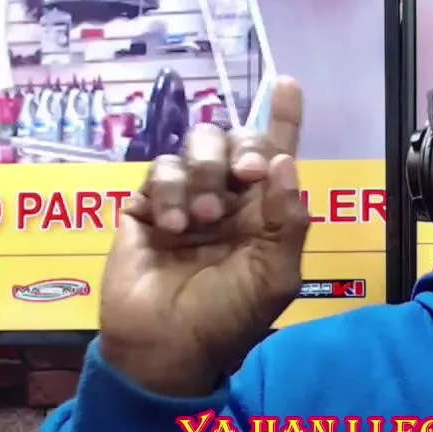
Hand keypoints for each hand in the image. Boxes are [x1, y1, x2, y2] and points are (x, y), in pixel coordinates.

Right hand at [98, 77, 308, 396]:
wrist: (167, 347)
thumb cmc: (227, 318)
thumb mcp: (274, 276)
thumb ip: (288, 221)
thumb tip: (285, 162)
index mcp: (264, 213)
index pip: (276, 155)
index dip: (282, 118)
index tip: (286, 83)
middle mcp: (227, 199)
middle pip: (234, 140)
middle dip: (242, 147)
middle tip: (246, 175)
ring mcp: (184, 200)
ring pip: (195, 147)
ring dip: (204, 174)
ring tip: (202, 219)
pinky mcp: (145, 206)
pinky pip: (159, 170)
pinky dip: (168, 191)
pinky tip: (170, 227)